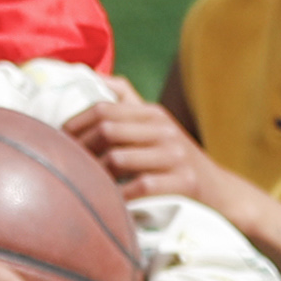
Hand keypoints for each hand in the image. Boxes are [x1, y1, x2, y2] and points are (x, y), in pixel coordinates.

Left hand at [65, 84, 240, 223]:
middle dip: (80, 150)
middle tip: (67, 166)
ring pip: (118, 159)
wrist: (221, 193)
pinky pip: (140, 187)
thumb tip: (96, 76)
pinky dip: (119, 197)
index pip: (103, 109)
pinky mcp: (184, 182)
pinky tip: (108, 204)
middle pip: (106, 131)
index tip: (58, 141)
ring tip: (84, 185)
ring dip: (95, 175)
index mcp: (152, 114)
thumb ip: (128, 102)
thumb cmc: (175, 160)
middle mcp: (164, 129)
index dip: (74, 125)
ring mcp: (175, 155)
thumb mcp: (156, 126)